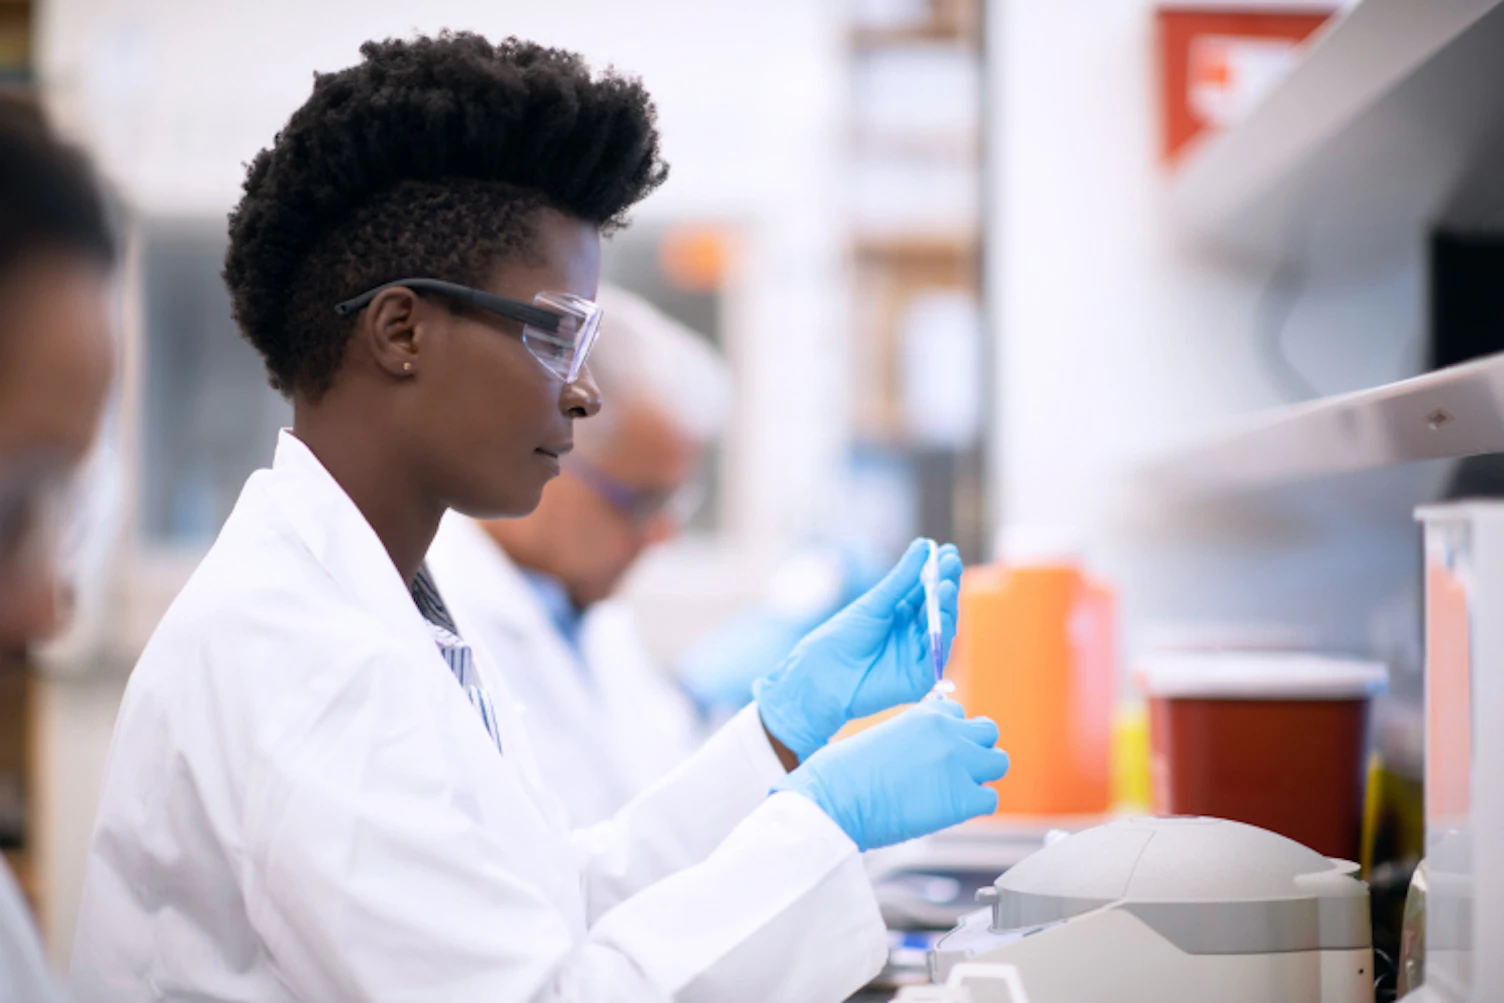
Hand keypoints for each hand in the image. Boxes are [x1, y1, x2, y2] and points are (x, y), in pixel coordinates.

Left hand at [753, 538, 961, 758]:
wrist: (822, 676)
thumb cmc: (842, 638)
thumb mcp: (875, 603)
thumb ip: (902, 579)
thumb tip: (923, 545)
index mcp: (902, 612)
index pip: (928, 589)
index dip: (939, 571)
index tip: (947, 550)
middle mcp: (914, 632)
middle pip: (939, 606)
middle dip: (947, 584)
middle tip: (951, 562)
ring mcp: (919, 654)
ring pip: (942, 628)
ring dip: (947, 606)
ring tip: (947, 585)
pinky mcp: (921, 677)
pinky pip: (937, 654)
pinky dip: (941, 634)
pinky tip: (942, 614)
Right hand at [772, 700, 1007, 851]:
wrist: (836, 798)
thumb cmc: (844, 772)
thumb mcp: (883, 737)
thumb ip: (913, 738)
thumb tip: (922, 756)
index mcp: (926, 714)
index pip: (958, 714)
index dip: (952, 734)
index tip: (940, 750)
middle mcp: (948, 732)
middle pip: (987, 732)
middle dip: (976, 749)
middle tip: (956, 770)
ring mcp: (959, 764)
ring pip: (999, 762)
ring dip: (982, 775)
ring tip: (958, 791)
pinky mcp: (963, 798)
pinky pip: (990, 799)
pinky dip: (975, 806)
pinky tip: (951, 810)